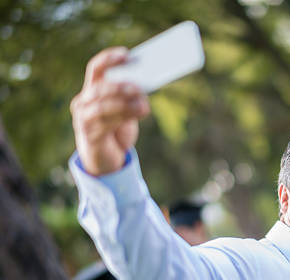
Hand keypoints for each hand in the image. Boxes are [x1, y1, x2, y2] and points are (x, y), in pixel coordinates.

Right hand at [70, 47, 149, 175]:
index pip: (95, 68)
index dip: (109, 59)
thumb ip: (130, 97)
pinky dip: (124, 118)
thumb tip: (146, 87)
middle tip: (138, 86)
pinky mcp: (90, 135)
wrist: (106, 156)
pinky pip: (106, 124)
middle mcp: (83, 102)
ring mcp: (84, 119)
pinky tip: (138, 114)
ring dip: (125, 105)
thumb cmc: (117, 127)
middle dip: (119, 86)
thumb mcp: (125, 110)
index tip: (126, 54)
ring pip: (103, 107)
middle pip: (100, 88)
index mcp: (91, 89)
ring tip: (144, 105)